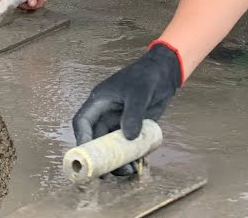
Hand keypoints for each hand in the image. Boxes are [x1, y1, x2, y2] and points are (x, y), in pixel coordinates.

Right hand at [71, 43, 182, 175]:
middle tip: (110, 173)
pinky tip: (138, 164)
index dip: (83, 140)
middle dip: (102, 157)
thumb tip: (128, 138)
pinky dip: (130, 156)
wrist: (165, 74)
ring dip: (117, 160)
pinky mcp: (131, 128)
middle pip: (96, 140)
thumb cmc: (146, 76)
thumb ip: (133, 114)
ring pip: (111, 146)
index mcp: (99, 102)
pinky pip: (126, 146)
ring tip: (129, 170)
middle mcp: (105, 114)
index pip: (83, 122)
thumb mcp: (139, 93)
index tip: (89, 156)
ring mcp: (118, 122)